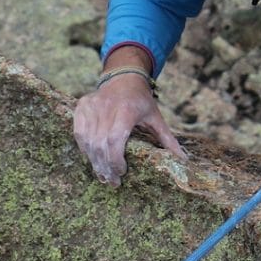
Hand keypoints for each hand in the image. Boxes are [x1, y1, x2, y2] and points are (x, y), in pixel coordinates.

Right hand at [73, 56, 182, 182]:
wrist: (124, 77)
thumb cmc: (141, 101)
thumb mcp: (156, 118)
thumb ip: (167, 139)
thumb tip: (182, 160)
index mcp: (126, 110)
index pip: (115, 139)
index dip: (116, 159)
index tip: (122, 172)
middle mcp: (106, 107)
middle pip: (100, 144)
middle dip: (105, 166)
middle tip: (112, 182)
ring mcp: (91, 106)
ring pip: (88, 141)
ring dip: (94, 161)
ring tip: (103, 176)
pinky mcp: (81, 106)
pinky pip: (79, 132)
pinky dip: (84, 148)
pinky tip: (92, 159)